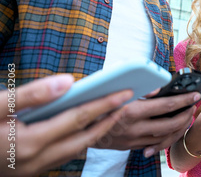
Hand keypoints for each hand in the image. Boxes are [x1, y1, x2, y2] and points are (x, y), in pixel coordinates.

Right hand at [1, 75, 131, 175]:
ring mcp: (31, 169)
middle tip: (127, 104)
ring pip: (74, 151)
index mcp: (29, 143)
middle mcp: (35, 160)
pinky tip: (79, 128)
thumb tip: (69, 81)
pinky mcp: (26, 171)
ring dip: (95, 132)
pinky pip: (61, 156)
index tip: (126, 92)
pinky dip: (77, 141)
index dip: (105, 104)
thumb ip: (31, 94)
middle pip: (84, 139)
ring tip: (110, 114)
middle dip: (108, 121)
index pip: (78, 119)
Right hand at [94, 90, 200, 157]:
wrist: (75, 127)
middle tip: (193, 105)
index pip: (165, 106)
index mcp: (130, 111)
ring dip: (179, 127)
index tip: (195, 95)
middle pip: (170, 125)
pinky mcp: (129, 146)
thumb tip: (159, 87)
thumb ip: (138, 87)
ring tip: (186, 115)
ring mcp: (132, 140)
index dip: (183, 100)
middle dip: (186, 115)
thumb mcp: (113, 88)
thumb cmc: (95, 102)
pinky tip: (171, 128)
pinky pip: (153, 144)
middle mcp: (133, 128)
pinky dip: (165, 136)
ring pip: (164, 137)